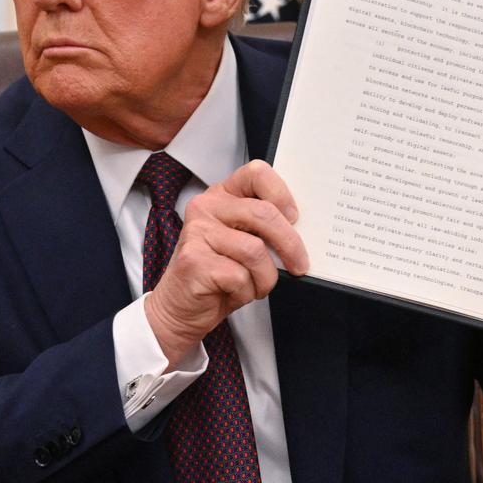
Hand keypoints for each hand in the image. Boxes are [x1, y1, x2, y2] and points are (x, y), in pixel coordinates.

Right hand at [144, 159, 307, 366]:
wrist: (181, 309)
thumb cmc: (220, 275)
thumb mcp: (244, 242)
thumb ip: (263, 229)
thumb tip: (300, 232)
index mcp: (222, 195)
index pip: (257, 173)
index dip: (281, 194)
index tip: (294, 217)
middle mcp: (206, 207)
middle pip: (264, 214)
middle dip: (290, 244)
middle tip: (299, 265)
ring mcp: (197, 232)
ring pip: (255, 250)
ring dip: (265, 277)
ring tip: (255, 285)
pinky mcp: (194, 260)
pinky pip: (240, 275)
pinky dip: (247, 291)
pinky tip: (234, 293)